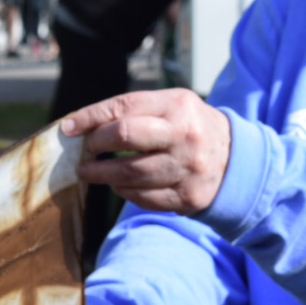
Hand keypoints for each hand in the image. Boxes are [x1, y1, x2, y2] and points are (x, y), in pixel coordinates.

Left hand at [60, 89, 231, 215]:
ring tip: (90, 172)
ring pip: (129, 174)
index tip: (68, 128)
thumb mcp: (172, 107)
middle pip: (124, 137)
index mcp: (178, 106)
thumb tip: (82, 125)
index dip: (91, 117)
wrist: (237, 161)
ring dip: (102, 175)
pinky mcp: (186, 198)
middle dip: (95, 145)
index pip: (124, 107)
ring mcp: (186, 169)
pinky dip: (123, 191)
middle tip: (84, 152)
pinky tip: (119, 184)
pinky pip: (142, 198)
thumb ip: (133, 112)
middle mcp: (184, 135)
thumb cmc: (190, 129)